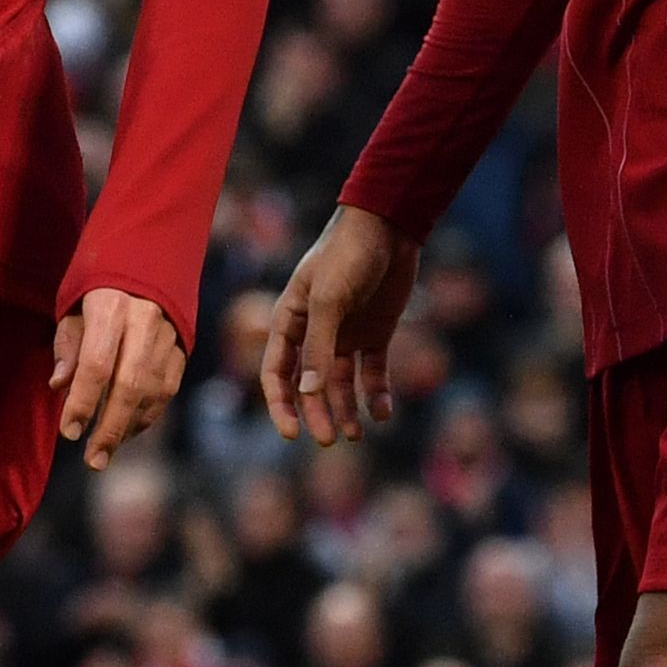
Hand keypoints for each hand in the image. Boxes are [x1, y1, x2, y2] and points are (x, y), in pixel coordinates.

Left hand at [54, 287, 186, 467]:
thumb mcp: (73, 305)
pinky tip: (128, 430)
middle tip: (93, 460)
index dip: (83, 401)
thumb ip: (69, 346)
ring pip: (153, 391)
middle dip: (110, 427)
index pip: (98, 363)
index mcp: (112, 305)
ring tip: (106, 448)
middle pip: (131, 384)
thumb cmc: (98, 285)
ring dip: (129, 426)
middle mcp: (146, 320)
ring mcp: (169, 334)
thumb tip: (60, 387)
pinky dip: (148, 415)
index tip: (68, 432)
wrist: (149, 256)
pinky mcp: (183, 347)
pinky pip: (167, 390)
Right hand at [260, 204, 419, 443]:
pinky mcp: (375, 332)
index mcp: (291, 320)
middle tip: (330, 440)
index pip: (277, 371)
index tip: (293, 434)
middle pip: (310, 383)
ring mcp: (346, 333)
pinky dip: (376, 393)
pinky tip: (382, 412)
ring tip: (357, 434)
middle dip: (317, 413)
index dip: (282, 404)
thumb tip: (310, 393)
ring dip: (346, 409)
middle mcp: (315, 331)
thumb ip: (320, 346)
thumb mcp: (330, 299)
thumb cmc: (348, 254)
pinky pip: (372, 371)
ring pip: (340, 382)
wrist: (389, 226)